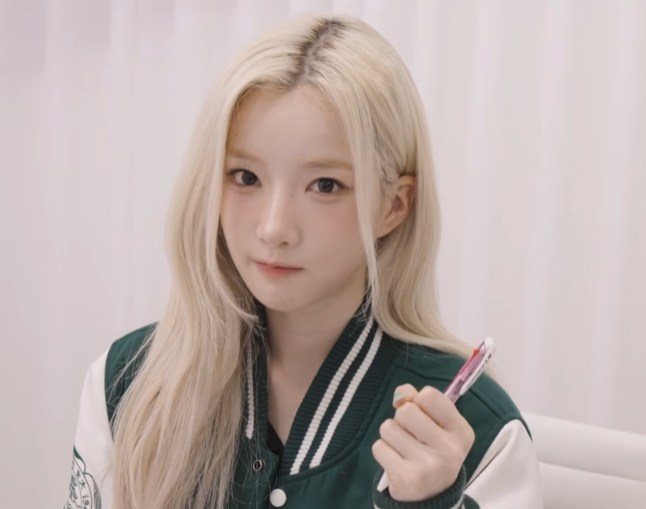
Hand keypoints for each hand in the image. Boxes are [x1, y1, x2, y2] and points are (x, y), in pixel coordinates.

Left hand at [372, 384, 474, 501]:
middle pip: (405, 410)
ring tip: (403, 448)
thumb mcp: (436, 424)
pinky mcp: (406, 478)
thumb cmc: (432, 449)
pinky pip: (378, 447)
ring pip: (388, 427)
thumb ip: (419, 401)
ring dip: (390, 435)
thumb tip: (401, 393)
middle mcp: (449, 449)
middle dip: (401, 418)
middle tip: (411, 434)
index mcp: (461, 431)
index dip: (418, 401)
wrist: (432, 493)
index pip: (429, 395)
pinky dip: (383, 451)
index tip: (423, 415)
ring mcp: (428, 466)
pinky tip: (396, 461)